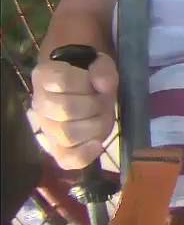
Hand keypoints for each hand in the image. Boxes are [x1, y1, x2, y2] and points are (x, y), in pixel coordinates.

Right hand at [29, 54, 118, 169]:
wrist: (87, 91)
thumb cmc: (91, 75)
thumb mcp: (100, 64)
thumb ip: (103, 69)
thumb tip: (103, 85)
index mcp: (44, 76)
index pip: (63, 80)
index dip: (86, 82)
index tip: (96, 82)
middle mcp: (39, 103)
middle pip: (65, 109)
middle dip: (94, 105)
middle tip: (102, 101)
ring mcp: (46, 128)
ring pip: (67, 134)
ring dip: (94, 125)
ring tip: (101, 117)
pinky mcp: (58, 149)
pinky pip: (67, 159)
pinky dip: (85, 154)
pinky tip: (97, 144)